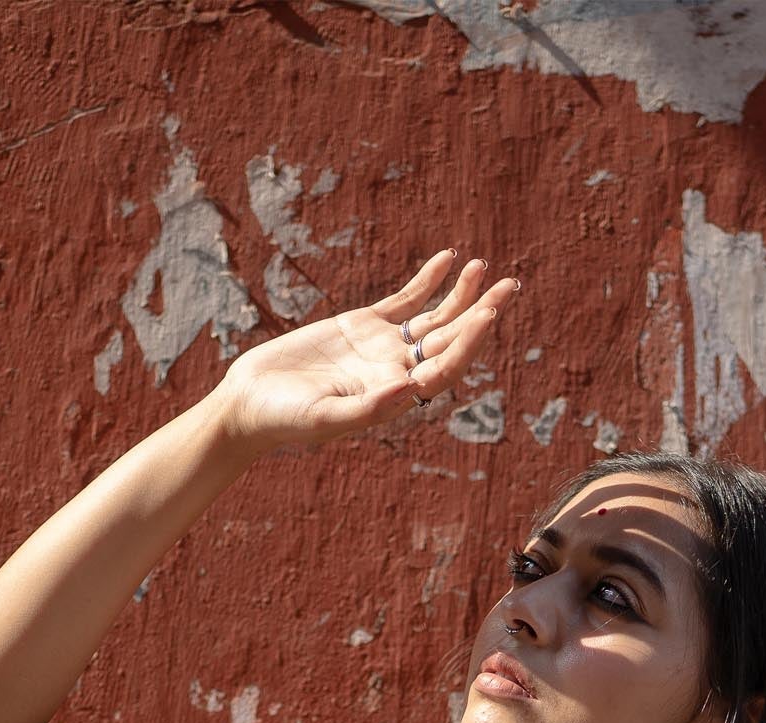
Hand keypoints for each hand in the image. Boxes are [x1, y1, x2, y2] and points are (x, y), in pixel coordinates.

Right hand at [214, 248, 520, 454]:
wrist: (254, 402)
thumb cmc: (288, 420)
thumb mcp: (327, 418)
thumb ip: (369, 408)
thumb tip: (411, 388)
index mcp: (397, 397)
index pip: (445, 369)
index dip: (468, 343)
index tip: (487, 316)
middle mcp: (398, 371)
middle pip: (450, 339)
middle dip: (481, 312)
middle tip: (511, 287)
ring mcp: (383, 347)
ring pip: (433, 317)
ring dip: (460, 293)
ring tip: (484, 266)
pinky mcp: (362, 325)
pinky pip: (404, 300)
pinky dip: (426, 281)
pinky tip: (447, 259)